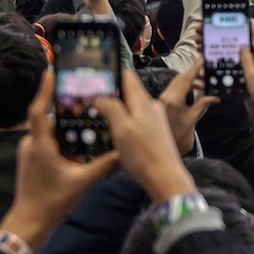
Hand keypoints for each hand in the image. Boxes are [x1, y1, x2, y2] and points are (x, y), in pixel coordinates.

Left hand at [0, 71, 121, 250]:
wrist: (29, 222)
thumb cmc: (52, 201)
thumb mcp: (83, 181)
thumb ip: (104, 163)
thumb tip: (124, 150)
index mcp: (40, 145)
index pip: (39, 111)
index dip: (44, 90)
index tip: (50, 71)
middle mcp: (31, 144)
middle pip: (47, 118)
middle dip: (64, 105)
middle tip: (83, 92)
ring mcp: (30, 152)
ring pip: (48, 130)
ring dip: (64, 122)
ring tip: (85, 113)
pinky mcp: (32, 160)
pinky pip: (47, 140)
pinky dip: (61, 135)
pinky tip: (78, 138)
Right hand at [94, 70, 196, 204]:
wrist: (165, 177)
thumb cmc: (143, 153)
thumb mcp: (122, 129)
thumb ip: (111, 108)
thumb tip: (99, 95)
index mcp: (144, 102)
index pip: (128, 77)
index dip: (111, 76)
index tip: (92, 80)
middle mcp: (151, 107)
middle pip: (128, 93)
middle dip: (109, 96)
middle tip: (88, 103)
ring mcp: (154, 120)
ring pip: (130, 109)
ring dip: (115, 111)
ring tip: (96, 118)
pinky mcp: (154, 133)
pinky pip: (134, 121)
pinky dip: (122, 123)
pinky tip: (112, 133)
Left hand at [158, 64, 217, 154]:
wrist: (166, 149)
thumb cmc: (179, 137)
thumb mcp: (193, 119)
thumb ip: (203, 104)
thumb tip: (214, 97)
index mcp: (174, 100)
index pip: (186, 78)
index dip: (195, 67)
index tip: (202, 58)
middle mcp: (165, 97)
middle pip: (179, 78)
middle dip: (192, 73)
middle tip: (205, 70)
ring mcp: (161, 100)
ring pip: (175, 82)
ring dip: (188, 80)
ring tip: (201, 83)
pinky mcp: (160, 103)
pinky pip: (172, 88)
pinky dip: (183, 86)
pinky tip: (192, 91)